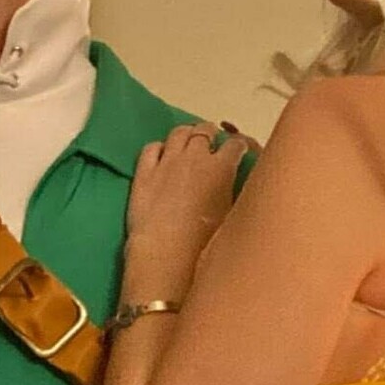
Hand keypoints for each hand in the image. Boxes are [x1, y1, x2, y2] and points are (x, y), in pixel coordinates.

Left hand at [124, 123, 254, 300]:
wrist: (165, 253)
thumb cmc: (205, 242)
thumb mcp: (232, 216)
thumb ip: (236, 193)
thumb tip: (239, 186)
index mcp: (222, 168)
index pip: (236, 144)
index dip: (240, 145)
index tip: (240, 150)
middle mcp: (195, 157)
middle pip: (205, 131)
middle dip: (211, 134)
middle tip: (212, 142)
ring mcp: (167, 162)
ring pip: (178, 133)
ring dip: (186, 134)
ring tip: (188, 141)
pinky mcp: (143, 172)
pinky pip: (151, 148)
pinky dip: (159, 148)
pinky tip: (160, 155)